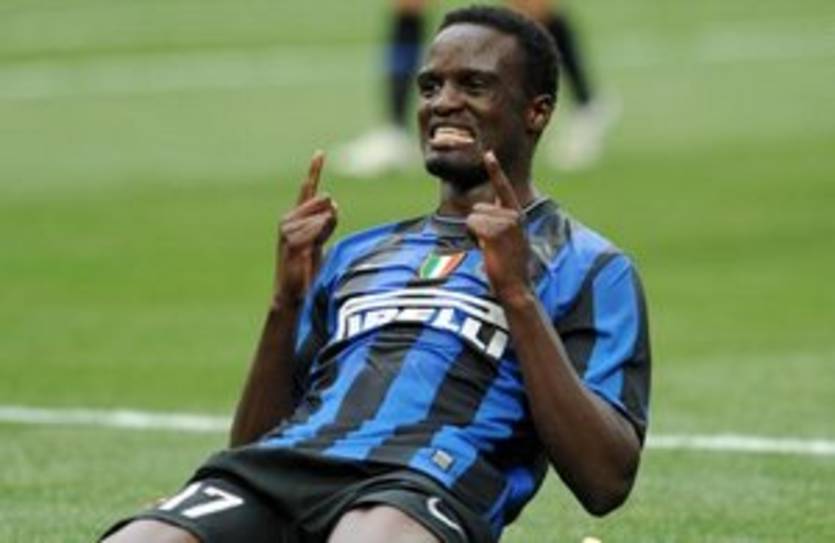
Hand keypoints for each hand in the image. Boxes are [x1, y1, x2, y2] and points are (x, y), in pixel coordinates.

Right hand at [274, 150, 337, 301]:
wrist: (294, 294)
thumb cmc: (307, 270)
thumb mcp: (321, 241)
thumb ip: (327, 223)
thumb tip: (333, 205)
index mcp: (298, 219)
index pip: (307, 190)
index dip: (314, 171)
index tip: (320, 153)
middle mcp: (289, 222)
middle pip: (316, 202)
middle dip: (326, 216)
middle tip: (323, 234)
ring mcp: (286, 232)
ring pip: (314, 217)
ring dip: (322, 229)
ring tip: (316, 244)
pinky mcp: (288, 245)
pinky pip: (307, 231)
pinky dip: (315, 234)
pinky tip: (314, 242)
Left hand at [466, 151, 530, 302]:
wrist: (516, 287)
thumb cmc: (509, 268)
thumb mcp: (508, 240)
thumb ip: (499, 223)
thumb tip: (478, 214)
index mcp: (518, 215)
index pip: (504, 189)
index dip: (495, 170)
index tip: (489, 154)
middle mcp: (514, 215)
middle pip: (478, 208)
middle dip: (477, 227)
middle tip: (492, 247)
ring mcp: (506, 222)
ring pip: (473, 216)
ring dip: (475, 234)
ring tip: (490, 250)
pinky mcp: (495, 231)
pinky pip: (471, 225)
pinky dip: (473, 238)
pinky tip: (486, 250)